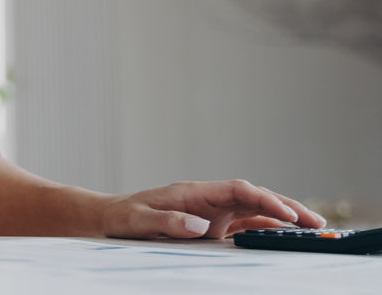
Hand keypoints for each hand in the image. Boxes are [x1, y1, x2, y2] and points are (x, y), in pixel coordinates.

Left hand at [101, 179, 325, 239]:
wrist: (111, 218)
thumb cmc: (123, 217)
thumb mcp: (139, 220)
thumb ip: (167, 220)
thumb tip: (199, 225)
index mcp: (193, 192)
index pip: (238, 191)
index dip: (264, 201)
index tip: (286, 215)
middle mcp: (208, 199)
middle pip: (254, 198)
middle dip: (285, 207)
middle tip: (315, 223)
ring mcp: (212, 211)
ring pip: (255, 210)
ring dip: (282, 218)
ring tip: (313, 229)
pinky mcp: (212, 225)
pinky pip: (245, 224)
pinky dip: (267, 229)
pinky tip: (286, 236)